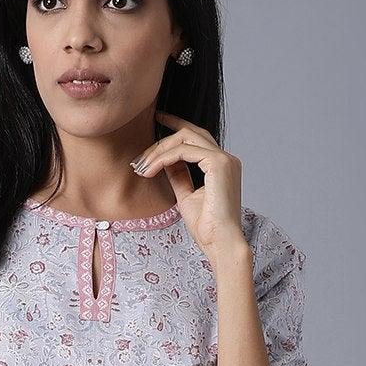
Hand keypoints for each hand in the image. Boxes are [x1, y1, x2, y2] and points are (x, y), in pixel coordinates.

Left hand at [132, 111, 247, 261]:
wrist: (221, 244)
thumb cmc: (207, 228)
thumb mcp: (187, 197)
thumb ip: (179, 176)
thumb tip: (165, 163)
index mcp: (221, 165)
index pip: (196, 138)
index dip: (175, 126)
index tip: (156, 121)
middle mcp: (226, 158)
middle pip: (189, 133)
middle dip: (161, 141)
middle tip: (139, 158)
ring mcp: (224, 159)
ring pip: (185, 138)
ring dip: (159, 151)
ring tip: (141, 168)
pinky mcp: (218, 163)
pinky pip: (184, 151)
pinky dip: (164, 158)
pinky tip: (151, 170)